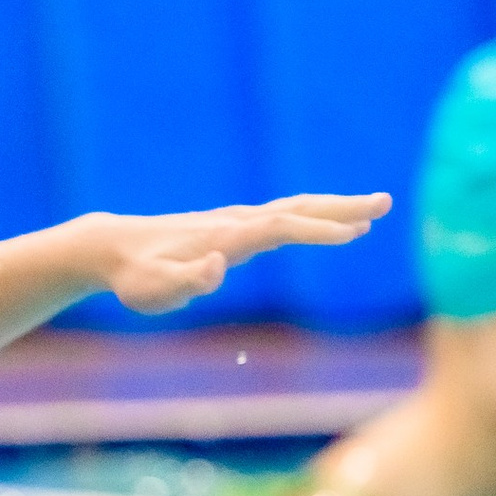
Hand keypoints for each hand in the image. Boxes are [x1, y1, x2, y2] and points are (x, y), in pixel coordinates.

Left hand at [82, 193, 391, 315]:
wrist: (111, 247)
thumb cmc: (134, 277)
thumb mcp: (154, 291)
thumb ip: (186, 282)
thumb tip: (217, 266)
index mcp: (224, 239)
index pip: (278, 230)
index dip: (315, 231)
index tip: (353, 233)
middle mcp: (233, 224)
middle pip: (295, 210)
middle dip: (340, 208)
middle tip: (384, 203)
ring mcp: (233, 222)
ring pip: (292, 209)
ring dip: (333, 208)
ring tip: (373, 209)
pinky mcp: (229, 227)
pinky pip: (281, 216)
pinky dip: (311, 215)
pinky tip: (328, 221)